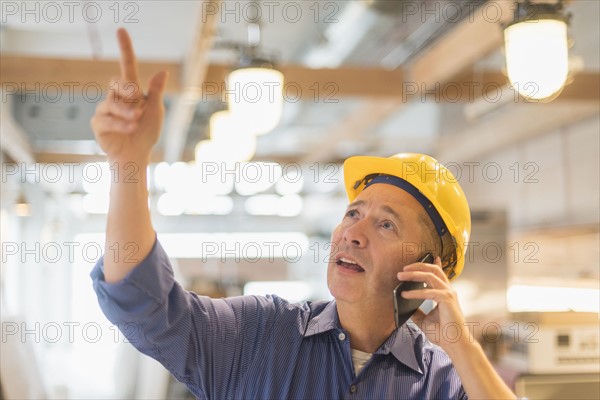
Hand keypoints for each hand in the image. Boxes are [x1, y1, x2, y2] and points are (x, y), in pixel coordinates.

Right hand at [91, 28, 167, 163]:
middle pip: (118, 83)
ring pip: (112, 103)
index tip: (121, 30)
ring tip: (136, 121)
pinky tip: (130, 128)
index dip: (125, 48)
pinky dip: (120, 124)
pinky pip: (106, 119)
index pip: (127, 66)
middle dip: (129, 92)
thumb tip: (162, 71)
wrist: (136, 154)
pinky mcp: (98, 123)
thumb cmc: (146, 132)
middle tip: (138, 104)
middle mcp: (116, 96)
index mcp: (131, 91)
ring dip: (127, 112)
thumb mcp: (156, 111)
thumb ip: (156, 92)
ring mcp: (105, 109)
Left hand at [396, 257, 472, 350]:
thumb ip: (416, 311)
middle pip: (433, 270)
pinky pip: (428, 292)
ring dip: (413, 274)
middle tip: (403, 269)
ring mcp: (449, 294)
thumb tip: (404, 306)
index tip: (429, 256)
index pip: (439, 273)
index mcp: (445, 293)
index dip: (434, 263)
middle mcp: (448, 291)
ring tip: (400, 276)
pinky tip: (404, 294)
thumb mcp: (424, 320)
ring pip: (430, 276)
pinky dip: (415, 292)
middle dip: (417, 266)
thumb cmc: (443, 334)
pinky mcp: (447, 300)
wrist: (455, 345)